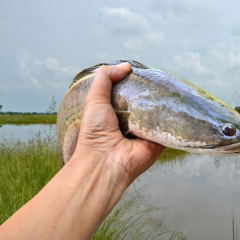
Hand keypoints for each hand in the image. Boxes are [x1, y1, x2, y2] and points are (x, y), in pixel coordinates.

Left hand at [73, 62, 164, 185]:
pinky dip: (173, 117)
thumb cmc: (95, 130)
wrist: (105, 161)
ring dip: (164, 103)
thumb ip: (105, 78)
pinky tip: (181, 104)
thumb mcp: (94, 99)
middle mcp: (133, 120)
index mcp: (118, 111)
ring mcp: (146, 130)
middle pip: (146, 102)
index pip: (131, 93)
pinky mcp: (158, 140)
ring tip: (175, 88)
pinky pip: (168, 126)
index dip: (137, 83)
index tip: (146, 73)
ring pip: (159, 112)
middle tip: (163, 79)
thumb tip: (126, 66)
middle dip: (153, 92)